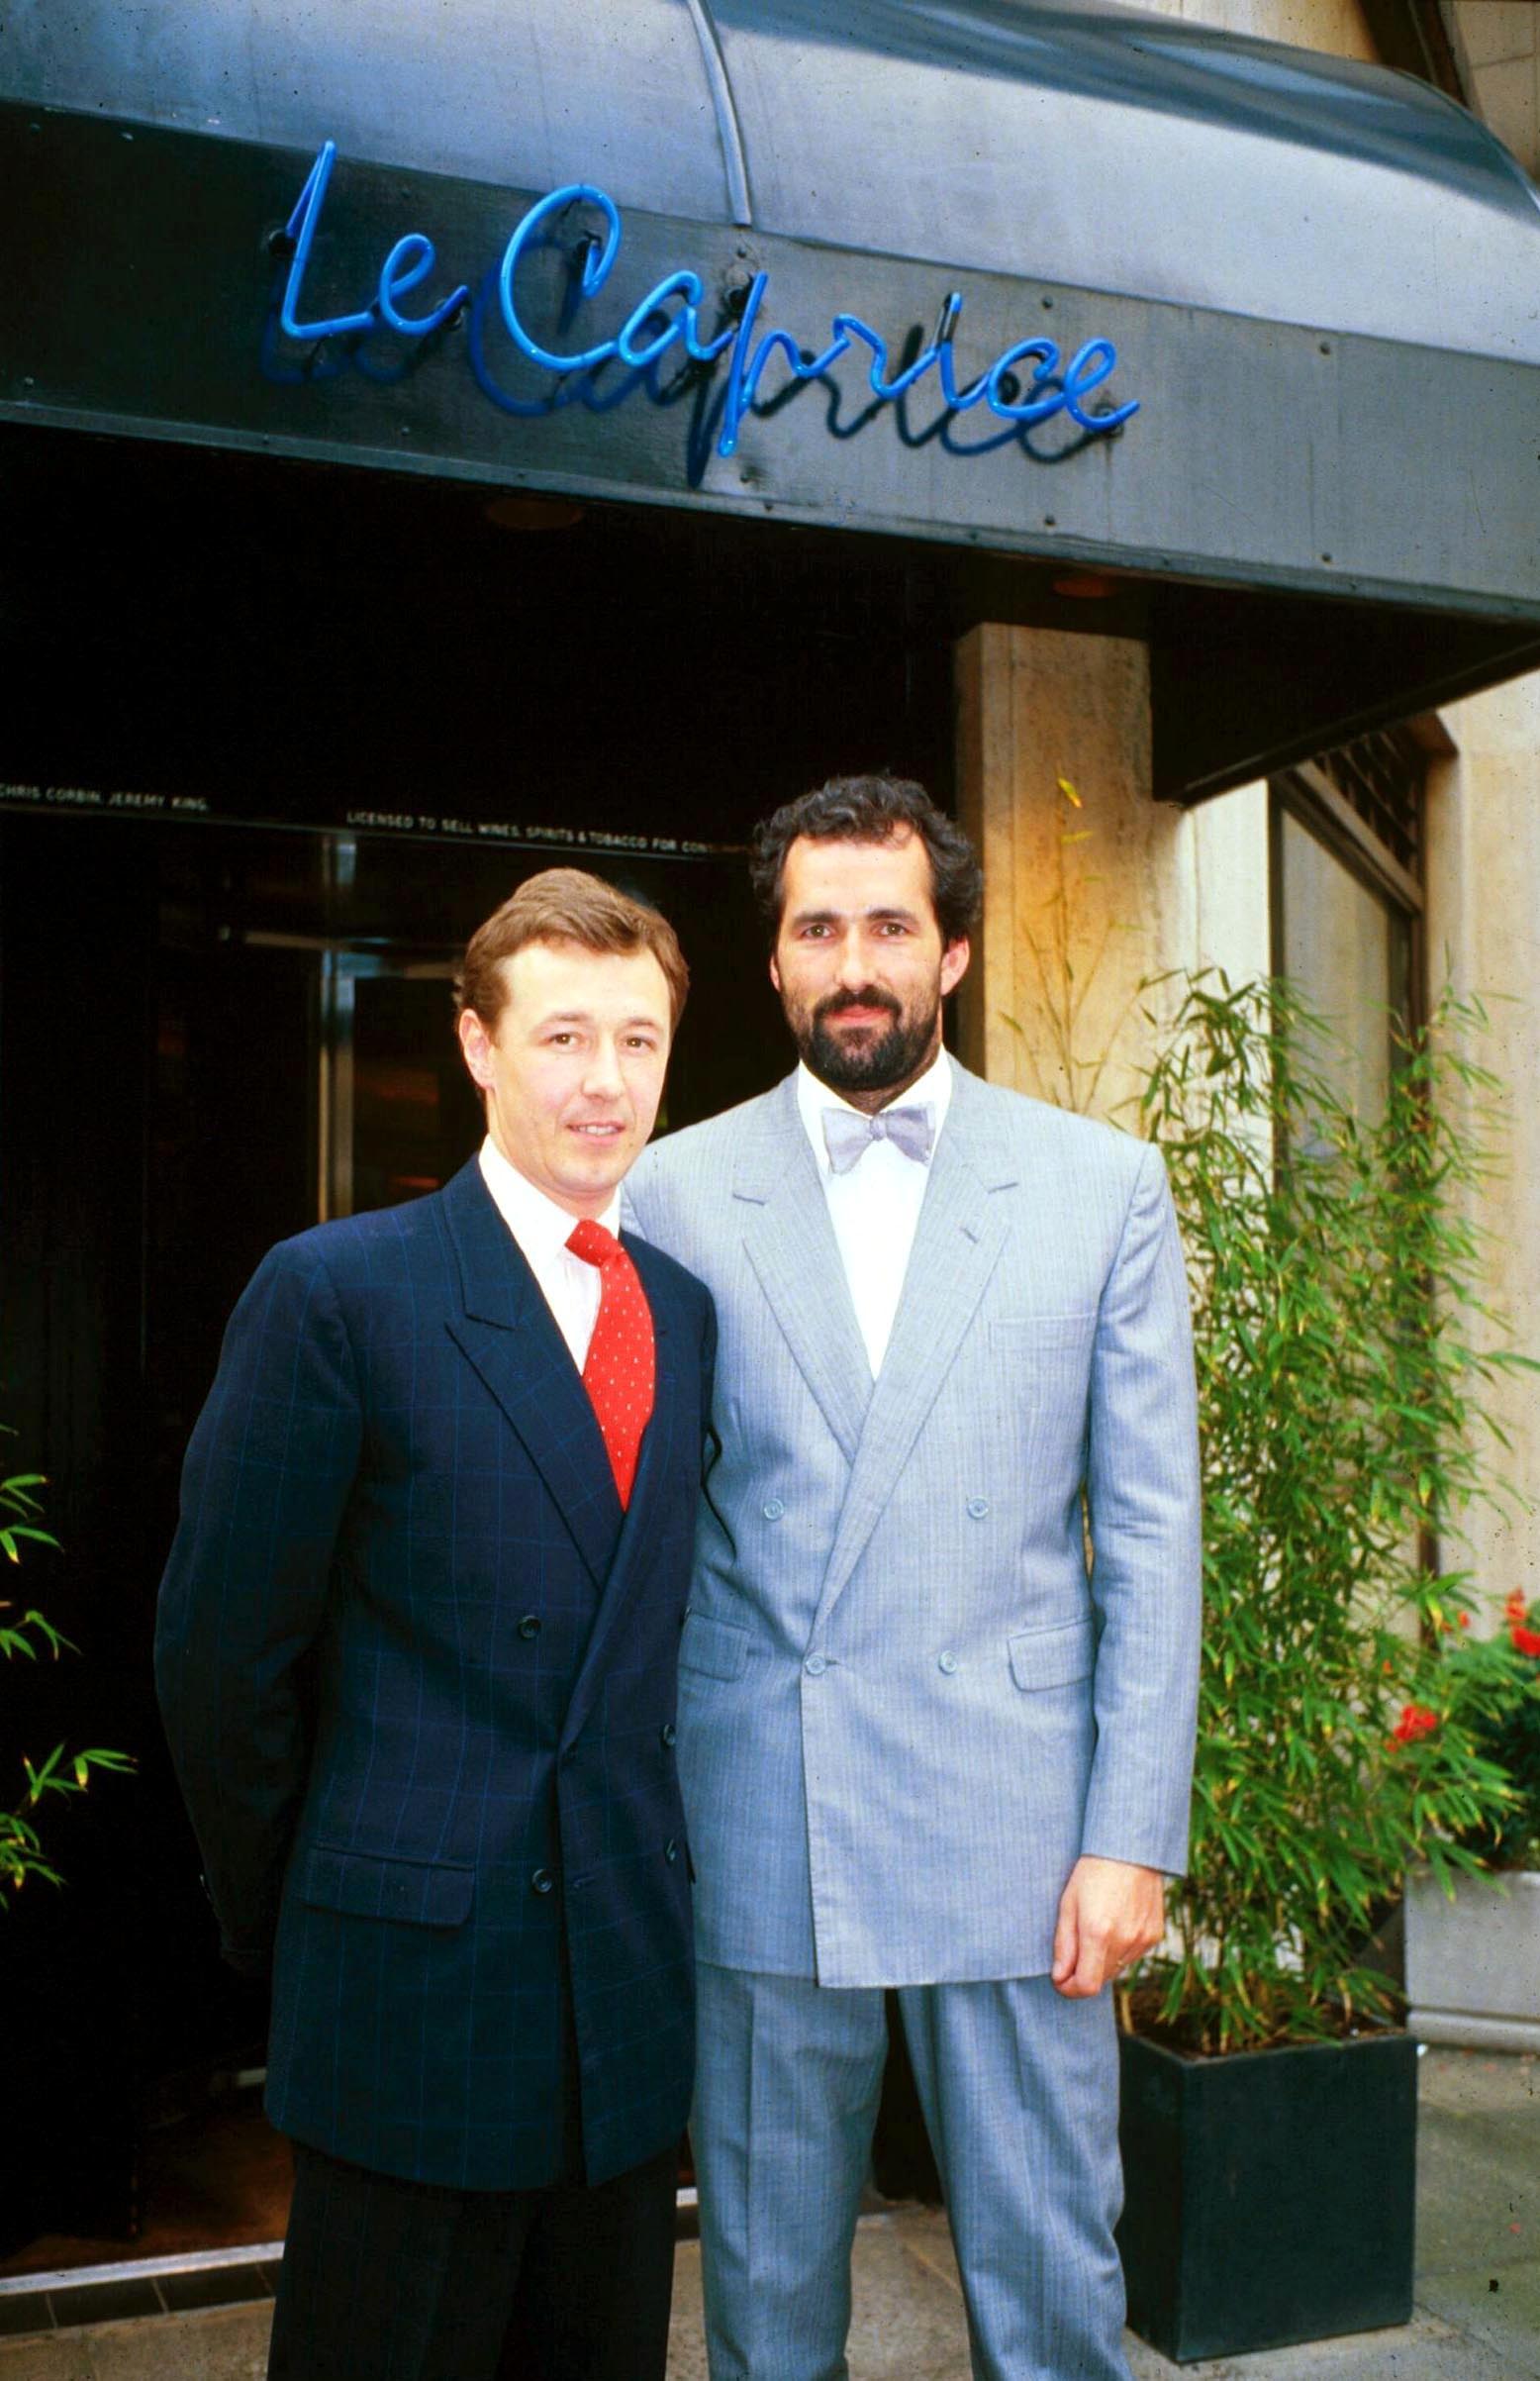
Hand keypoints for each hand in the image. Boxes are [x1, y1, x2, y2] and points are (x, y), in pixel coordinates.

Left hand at [1050, 1855, 1164, 1998]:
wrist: (1131, 1848)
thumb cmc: (1092, 1872)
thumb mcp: (1068, 1903)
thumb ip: (1064, 1944)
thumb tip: (1059, 1977)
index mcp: (1098, 1932)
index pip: (1087, 1986)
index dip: (1070, 1989)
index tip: (1060, 1980)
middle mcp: (1124, 1940)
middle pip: (1100, 1979)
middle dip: (1084, 1971)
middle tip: (1074, 1948)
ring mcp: (1142, 1939)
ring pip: (1117, 1969)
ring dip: (1102, 1960)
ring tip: (1096, 1927)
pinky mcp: (1154, 1935)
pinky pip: (1132, 1956)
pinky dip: (1120, 1949)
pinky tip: (1115, 1922)